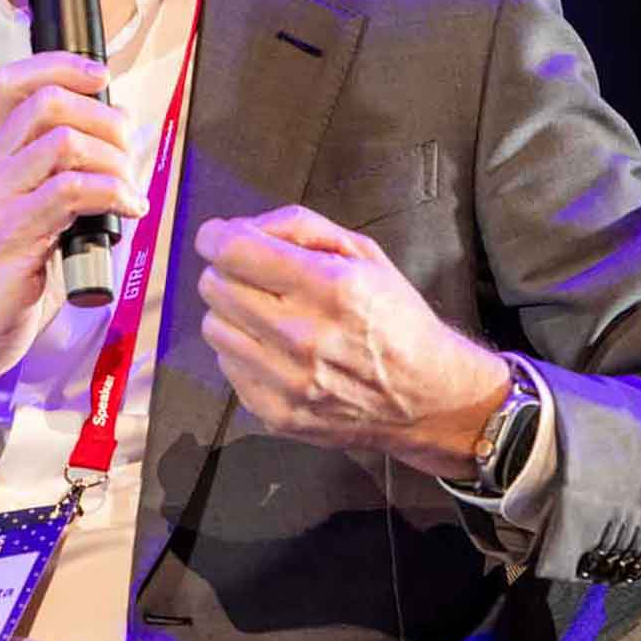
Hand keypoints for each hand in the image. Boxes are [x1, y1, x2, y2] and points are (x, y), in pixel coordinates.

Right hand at [0, 52, 148, 428]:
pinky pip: (71, 191)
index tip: (101, 79)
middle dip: (105, 117)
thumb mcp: (26, 221)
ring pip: (63, 141)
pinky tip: (127, 209)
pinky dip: (113, 193)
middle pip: (48, 101)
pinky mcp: (12, 236)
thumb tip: (115, 162)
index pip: (16, 82)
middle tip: (128, 152)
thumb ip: (57, 187)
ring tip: (130, 188)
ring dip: (114, 160)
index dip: (63, 66)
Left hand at [194, 205, 507, 478]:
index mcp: (331, 288)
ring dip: (232, 313)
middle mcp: (305, 337)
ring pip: (213, 327)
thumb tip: (239, 228)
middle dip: (227, 272)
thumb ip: (300, 227)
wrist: (427, 399)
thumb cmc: (395, 318)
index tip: (216, 236)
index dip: (215, 237)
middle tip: (252, 276)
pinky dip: (243, 351)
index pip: (235, 252)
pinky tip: (275, 350)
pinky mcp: (276, 414)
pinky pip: (227, 366)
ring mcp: (288, 382)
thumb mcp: (364, 254)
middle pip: (215, 287)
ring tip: (266, 315)